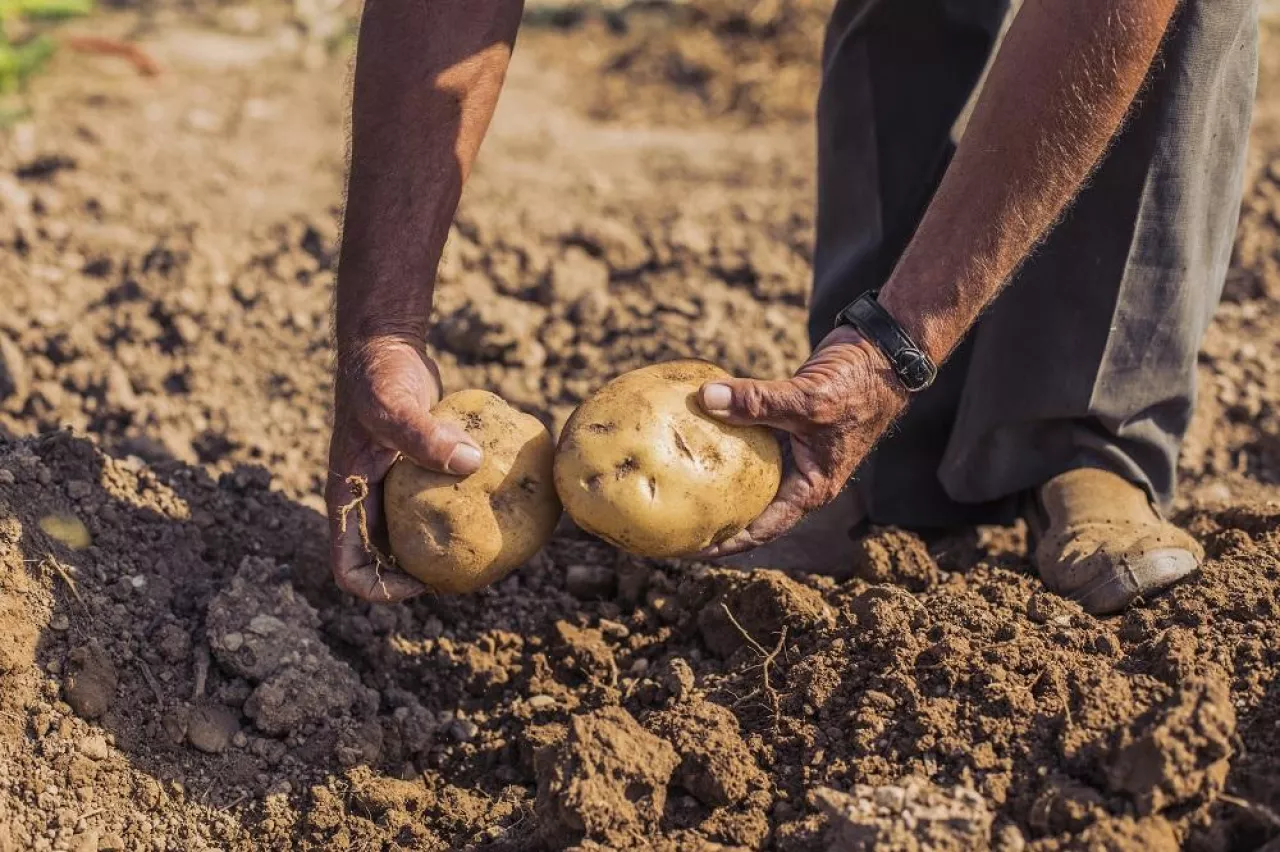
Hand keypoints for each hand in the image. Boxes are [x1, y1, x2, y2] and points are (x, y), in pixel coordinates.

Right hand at [325, 335, 482, 601]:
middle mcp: (366, 499)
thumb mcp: (394, 407)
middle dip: (418, 576)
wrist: (385, 346)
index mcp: (348, 497)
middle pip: (385, 560)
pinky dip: (457, 510)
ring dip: (439, 547)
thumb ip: (426, 437)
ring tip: (484, 550)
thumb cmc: (378, 376)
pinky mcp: (416, 470)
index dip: (379, 587)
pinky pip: (434, 502)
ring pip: (412, 534)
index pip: (349, 566)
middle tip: (465, 576)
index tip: (419, 582)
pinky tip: (496, 506)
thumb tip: (473, 463)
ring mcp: (390, 486)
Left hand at [696, 327, 907, 557]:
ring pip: (747, 473)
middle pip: (751, 507)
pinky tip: (693, 434)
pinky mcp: (784, 424)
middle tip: (675, 522)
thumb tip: (705, 399)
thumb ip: (756, 402)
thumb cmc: (858, 386)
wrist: (881, 352)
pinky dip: (724, 438)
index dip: (728, 542)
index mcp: (812, 487)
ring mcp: (792, 450)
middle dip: (716, 517)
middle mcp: (800, 475)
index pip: (763, 528)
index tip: (692, 549)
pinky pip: (748, 439)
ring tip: (676, 484)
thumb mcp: (807, 399)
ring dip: (716, 478)